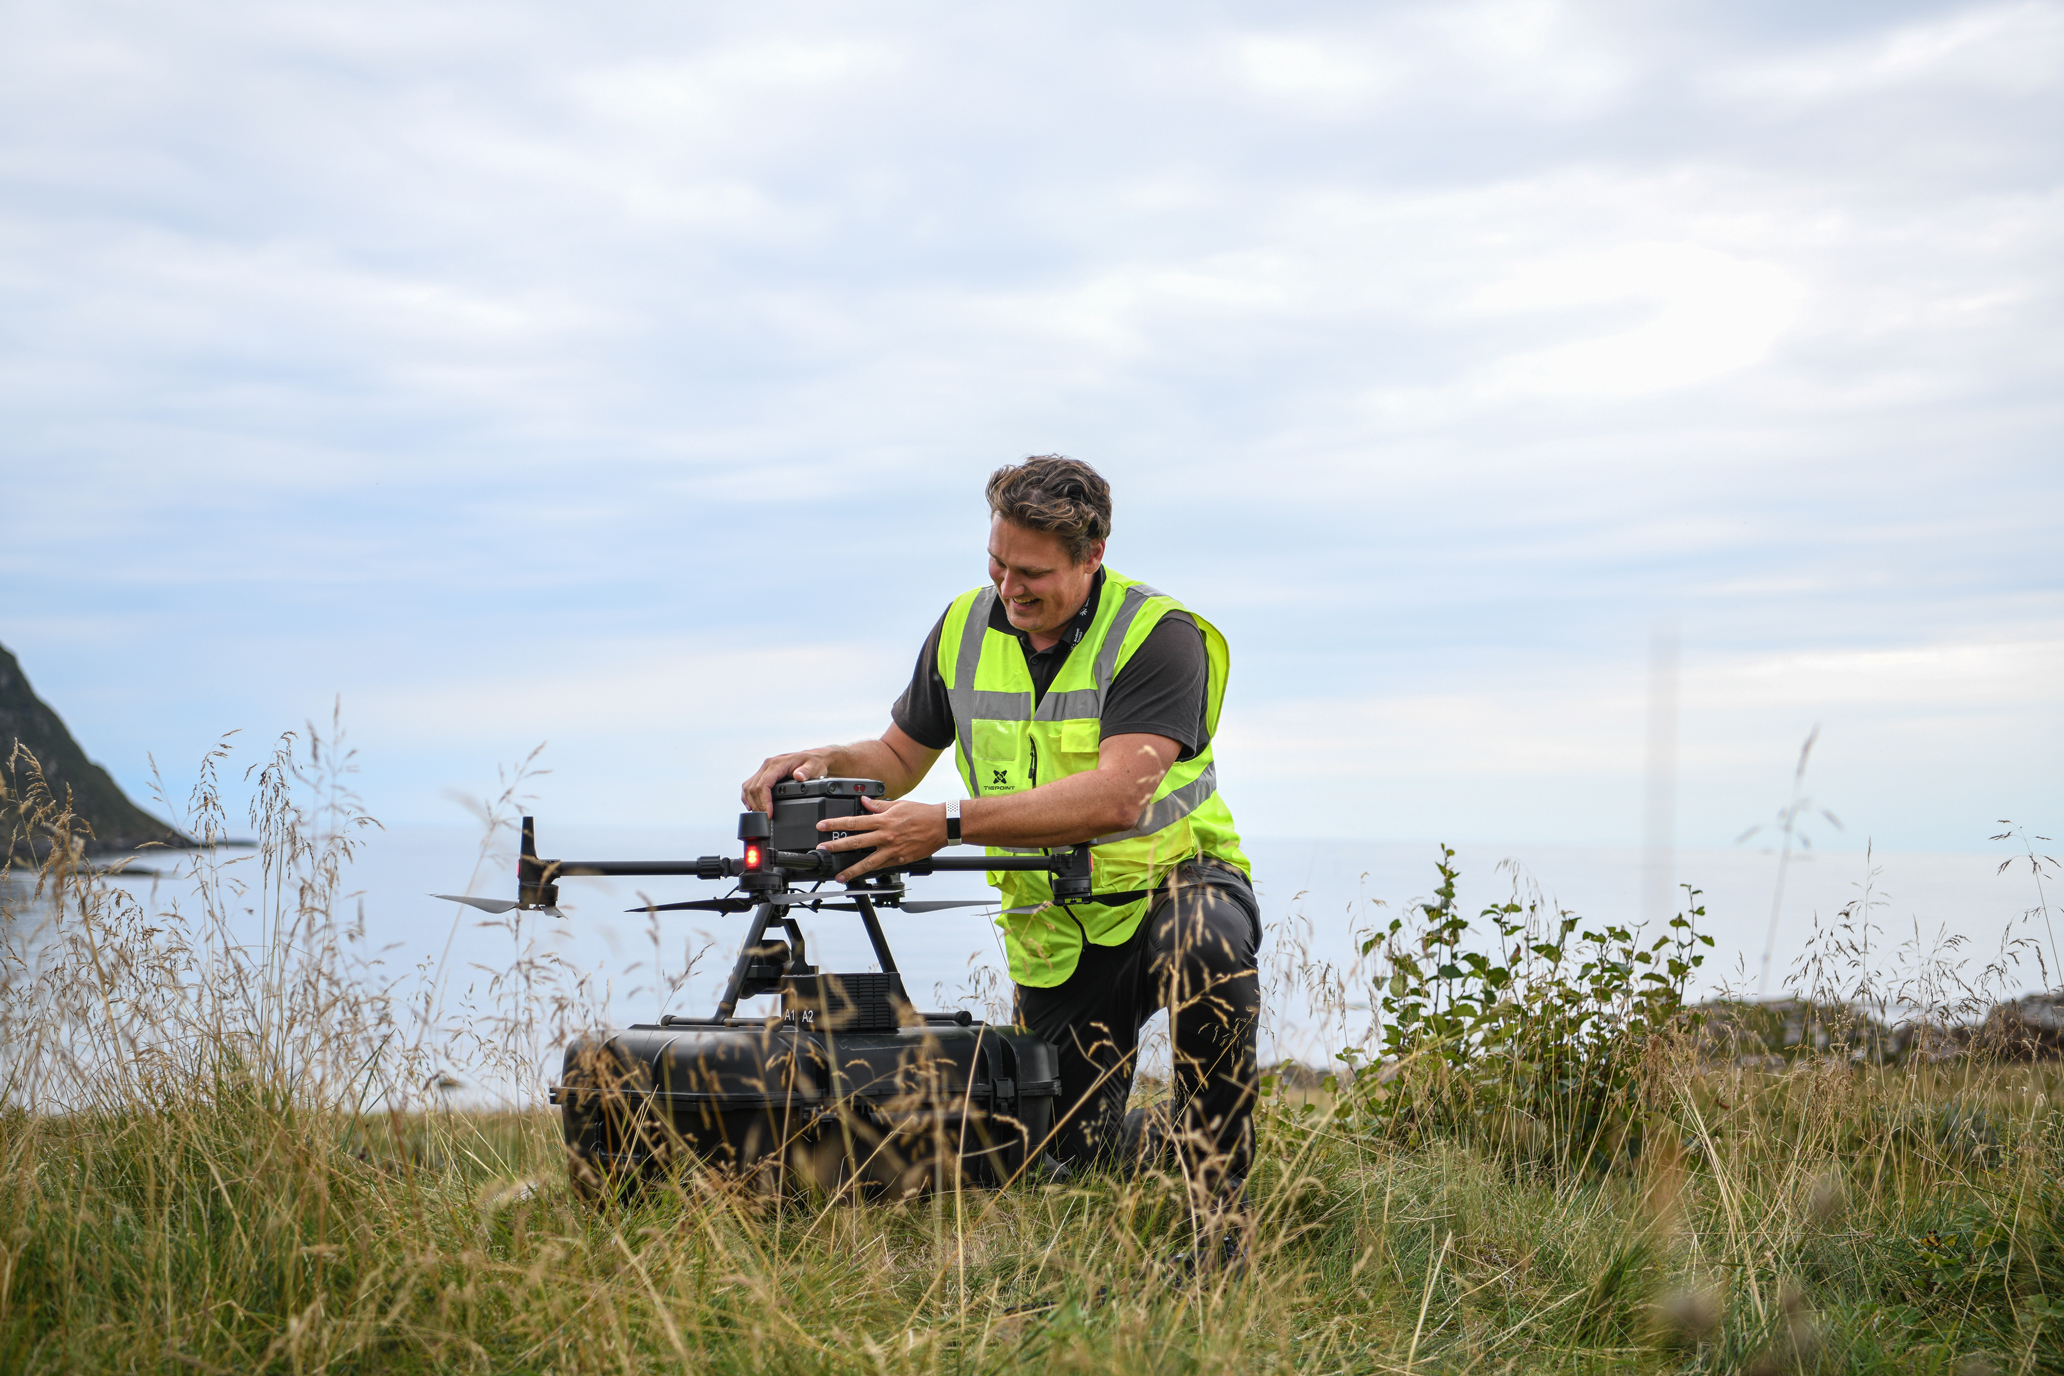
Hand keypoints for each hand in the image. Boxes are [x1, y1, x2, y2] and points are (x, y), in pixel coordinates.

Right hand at [742, 749, 836, 813]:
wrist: (812, 758)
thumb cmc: (813, 763)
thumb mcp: (814, 767)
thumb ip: (807, 772)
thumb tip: (799, 776)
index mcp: (777, 763)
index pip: (764, 784)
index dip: (764, 801)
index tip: (769, 814)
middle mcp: (768, 765)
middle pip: (754, 787)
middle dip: (758, 805)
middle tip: (765, 819)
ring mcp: (764, 769)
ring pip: (748, 787)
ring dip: (752, 802)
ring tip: (760, 815)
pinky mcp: (763, 773)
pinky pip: (749, 785)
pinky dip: (747, 797)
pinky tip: (751, 806)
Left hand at [816, 795, 947, 880]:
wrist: (941, 826)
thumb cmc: (922, 814)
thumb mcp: (898, 805)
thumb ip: (878, 805)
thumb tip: (864, 801)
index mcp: (883, 820)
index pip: (854, 822)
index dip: (836, 824)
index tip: (823, 826)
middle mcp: (885, 836)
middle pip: (855, 842)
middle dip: (836, 846)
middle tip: (823, 849)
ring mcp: (892, 850)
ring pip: (867, 862)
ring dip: (851, 869)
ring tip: (839, 875)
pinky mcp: (899, 860)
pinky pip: (882, 867)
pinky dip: (870, 871)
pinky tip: (861, 875)